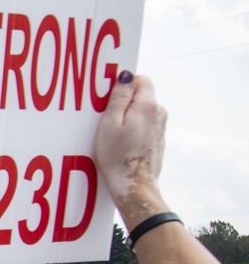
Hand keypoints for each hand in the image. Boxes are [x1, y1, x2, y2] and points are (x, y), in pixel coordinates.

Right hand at [94, 72, 168, 227]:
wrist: (134, 187)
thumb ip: (119, 97)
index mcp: (147, 106)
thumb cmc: (116, 158)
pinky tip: (119, 143)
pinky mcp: (157, 141)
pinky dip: (132, 129)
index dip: (123, 84)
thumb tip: (126, 76)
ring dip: (127, 116)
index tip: (107, 97)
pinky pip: (143, 126)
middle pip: (141, 95)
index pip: (140, 79)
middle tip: (103, 117)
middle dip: (123, 101)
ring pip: (142, 111)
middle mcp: (159, 113)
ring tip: (110, 133)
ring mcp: (160, 128)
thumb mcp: (110, 124)